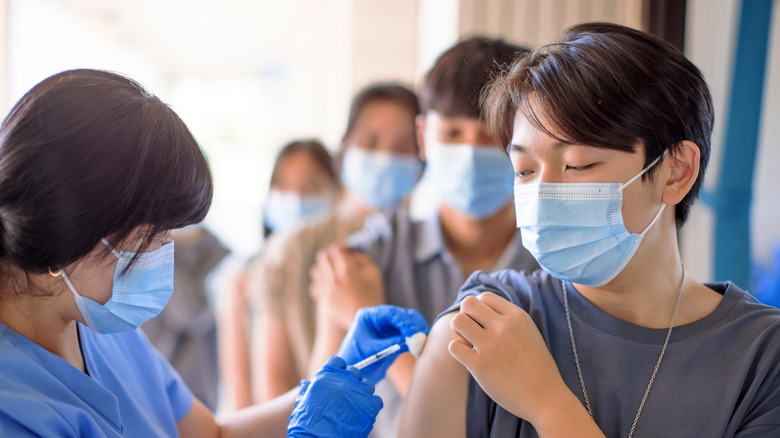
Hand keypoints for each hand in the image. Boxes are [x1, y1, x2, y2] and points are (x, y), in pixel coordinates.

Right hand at [288, 356, 382, 437]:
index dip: (339, 369)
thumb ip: (307, 390)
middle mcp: (343, 380)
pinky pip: (377, 401)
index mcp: (326, 376)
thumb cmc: (307, 425)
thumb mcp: (302, 403)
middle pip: (355, 371)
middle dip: (352, 381)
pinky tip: (362, 415)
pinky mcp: (370, 405)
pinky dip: (372, 407)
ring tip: (355, 407)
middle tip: (347, 395)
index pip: (338, 361)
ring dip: (363, 394)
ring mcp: (358, 391)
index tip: (339, 378)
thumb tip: (306, 383)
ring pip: (367, 385)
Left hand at [310, 245, 384, 328]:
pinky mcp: (324, 301)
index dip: (341, 247)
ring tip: (331, 272)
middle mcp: (334, 278)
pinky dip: (320, 284)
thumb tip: (351, 255)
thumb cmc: (374, 295)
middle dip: (330, 255)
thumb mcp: (375, 273)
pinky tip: (328, 286)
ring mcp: (327, 290)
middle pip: (323, 257)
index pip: (336, 250)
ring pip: (315, 271)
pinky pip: (314, 287)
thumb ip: (364, 259)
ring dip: (323, 268)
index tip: (345, 250)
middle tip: (337, 258)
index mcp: (348, 270)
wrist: (368, 320)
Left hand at [338, 305, 428, 384]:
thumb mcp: (372, 352)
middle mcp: (381, 318)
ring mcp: (390, 326)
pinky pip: (411, 335)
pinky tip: (420, 348)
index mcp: (370, 316)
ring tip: (422, 346)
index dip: (405, 322)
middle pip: (404, 315)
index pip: (391, 313)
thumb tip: (412, 340)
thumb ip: (391, 344)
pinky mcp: (398, 336)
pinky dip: (417, 340)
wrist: (353, 374)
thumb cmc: (356, 361)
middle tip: (422, 339)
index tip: (414, 334)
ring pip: (411, 324)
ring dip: (419, 333)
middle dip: (415, 326)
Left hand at [448, 292, 571, 425]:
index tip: (484, 323)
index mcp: (517, 316)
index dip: (480, 309)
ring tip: (468, 343)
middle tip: (472, 332)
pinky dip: (457, 351)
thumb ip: (508, 319)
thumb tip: (480, 310)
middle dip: (466, 315)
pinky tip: (469, 358)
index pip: (485, 296)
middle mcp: (504, 327)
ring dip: (458, 331)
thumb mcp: (529, 332)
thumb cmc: (536, 367)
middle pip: (468, 303)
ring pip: (457, 321)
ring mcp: (491, 346)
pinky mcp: (480, 366)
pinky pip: (454, 346)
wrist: (546, 398)